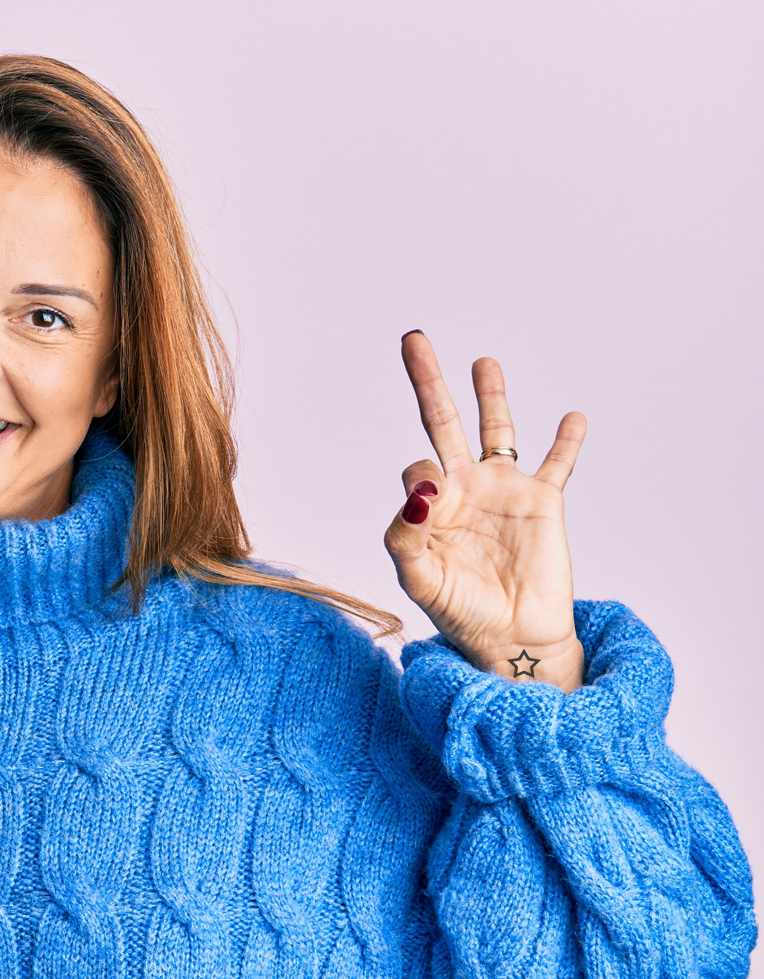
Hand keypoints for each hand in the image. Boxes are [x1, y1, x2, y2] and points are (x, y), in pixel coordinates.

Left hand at [383, 331, 586, 690]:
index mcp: (429, 506)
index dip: (422, 481)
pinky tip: (573, 417)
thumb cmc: (459, 612)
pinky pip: (558, 463)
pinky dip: (567, 440)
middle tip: (413, 339)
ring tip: (482, 362)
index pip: (416, 470)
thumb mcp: (419, 578)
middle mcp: (463, 489)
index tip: (433, 504)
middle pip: (443, 423)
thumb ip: (405, 535)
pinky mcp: (543, 502)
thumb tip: (418, 490)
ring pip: (497, 430)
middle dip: (428, 382)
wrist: (511, 638)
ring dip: (491, 395)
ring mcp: (503, 491)